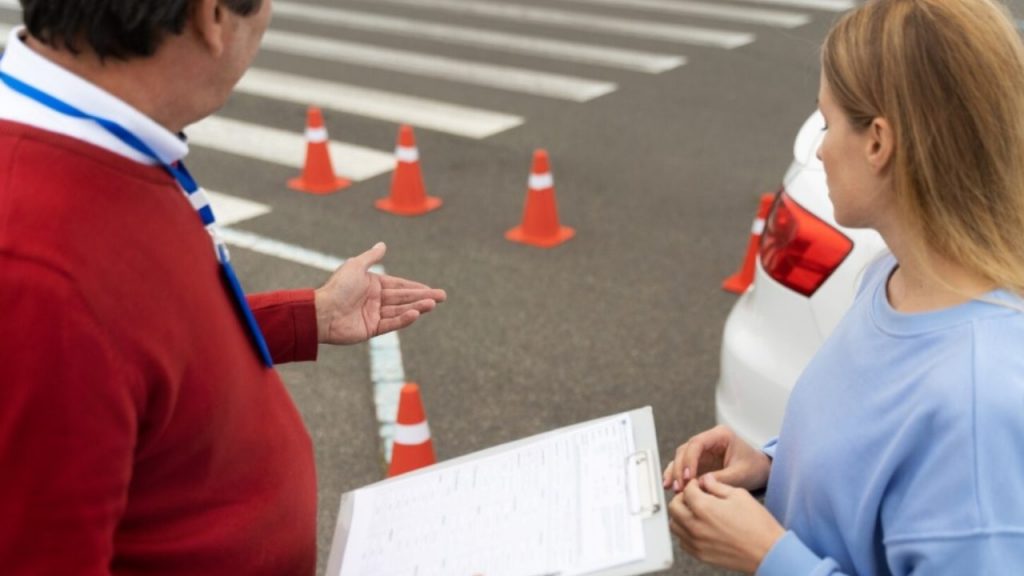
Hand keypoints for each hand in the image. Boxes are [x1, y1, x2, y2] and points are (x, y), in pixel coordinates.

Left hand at [314, 242, 446, 344]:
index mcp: (372, 285)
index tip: (431, 289)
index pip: (399, 285)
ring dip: (417, 307)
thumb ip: (371, 257)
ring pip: (400, 310)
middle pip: (403, 298)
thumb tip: (382, 245)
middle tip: (442, 296)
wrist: (321, 312)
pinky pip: (391, 323)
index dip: (416, 287)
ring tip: (433, 304)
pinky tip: (416, 314)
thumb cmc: (336, 288)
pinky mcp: (371, 329)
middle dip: (423, 297)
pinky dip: (404, 319)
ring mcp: (374, 315)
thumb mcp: (355, 266)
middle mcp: (375, 300)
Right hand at [663, 425, 769, 492]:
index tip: (688, 477)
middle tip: (680, 486)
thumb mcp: (740, 474)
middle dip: (680, 468)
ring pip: (681, 457)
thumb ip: (720, 478)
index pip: (697, 443)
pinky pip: (684, 465)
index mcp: (720, 435)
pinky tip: (672, 485)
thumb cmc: (754, 468)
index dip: (689, 459)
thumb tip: (699, 484)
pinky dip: (677, 475)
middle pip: (685, 450)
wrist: (761, 471)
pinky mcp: (700, 461)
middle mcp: (709, 440)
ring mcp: (703, 450)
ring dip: (675, 472)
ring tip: (673, 488)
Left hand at [669, 474, 784, 573]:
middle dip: (682, 498)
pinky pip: (682, 541)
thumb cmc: (758, 524)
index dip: (692, 484)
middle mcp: (696, 526)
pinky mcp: (700, 555)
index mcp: (704, 508)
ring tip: (694, 511)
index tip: (698, 484)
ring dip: (680, 515)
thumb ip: (717, 485)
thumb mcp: (739, 495)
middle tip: (693, 496)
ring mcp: (696, 543)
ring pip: (674, 525)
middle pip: (673, 507)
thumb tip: (705, 479)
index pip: (687, 490)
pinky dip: (685, 532)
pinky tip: (698, 527)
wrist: (769, 552)